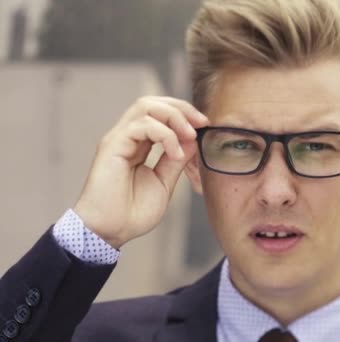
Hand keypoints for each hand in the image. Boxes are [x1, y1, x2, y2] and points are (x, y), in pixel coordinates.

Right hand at [73, 96, 207, 248]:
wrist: (110, 232)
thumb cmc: (133, 213)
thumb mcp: (165, 182)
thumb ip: (177, 159)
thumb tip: (193, 138)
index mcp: (139, 144)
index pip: (159, 113)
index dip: (184, 114)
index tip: (204, 125)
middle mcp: (126, 137)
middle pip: (152, 102)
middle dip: (181, 107)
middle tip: (201, 122)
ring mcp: (118, 139)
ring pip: (145, 106)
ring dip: (174, 117)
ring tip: (190, 135)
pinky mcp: (112, 145)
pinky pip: (141, 125)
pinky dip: (164, 135)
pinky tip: (175, 153)